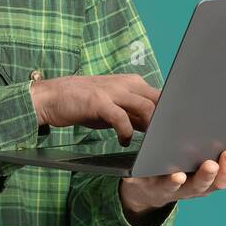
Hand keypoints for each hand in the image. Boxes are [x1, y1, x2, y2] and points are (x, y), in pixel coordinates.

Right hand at [28, 74, 159, 144]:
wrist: (52, 96)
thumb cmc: (84, 104)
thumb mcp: (113, 108)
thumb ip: (134, 115)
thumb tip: (154, 128)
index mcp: (132, 83)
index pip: (161, 96)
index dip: (171, 113)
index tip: (174, 130)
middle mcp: (126, 84)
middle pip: (159, 100)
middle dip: (166, 121)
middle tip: (164, 140)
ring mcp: (112, 91)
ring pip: (146, 107)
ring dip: (150, 127)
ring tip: (147, 142)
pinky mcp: (99, 101)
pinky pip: (121, 118)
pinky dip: (126, 133)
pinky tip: (123, 141)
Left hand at [118, 149, 225, 225]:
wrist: (144, 189)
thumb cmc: (176, 167)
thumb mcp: (197, 160)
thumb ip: (215, 152)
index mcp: (211, 177)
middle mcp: (198, 186)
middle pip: (217, 182)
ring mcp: (179, 189)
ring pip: (195, 185)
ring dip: (204, 176)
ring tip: (209, 165)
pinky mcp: (157, 187)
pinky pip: (166, 186)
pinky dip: (173, 181)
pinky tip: (177, 175)